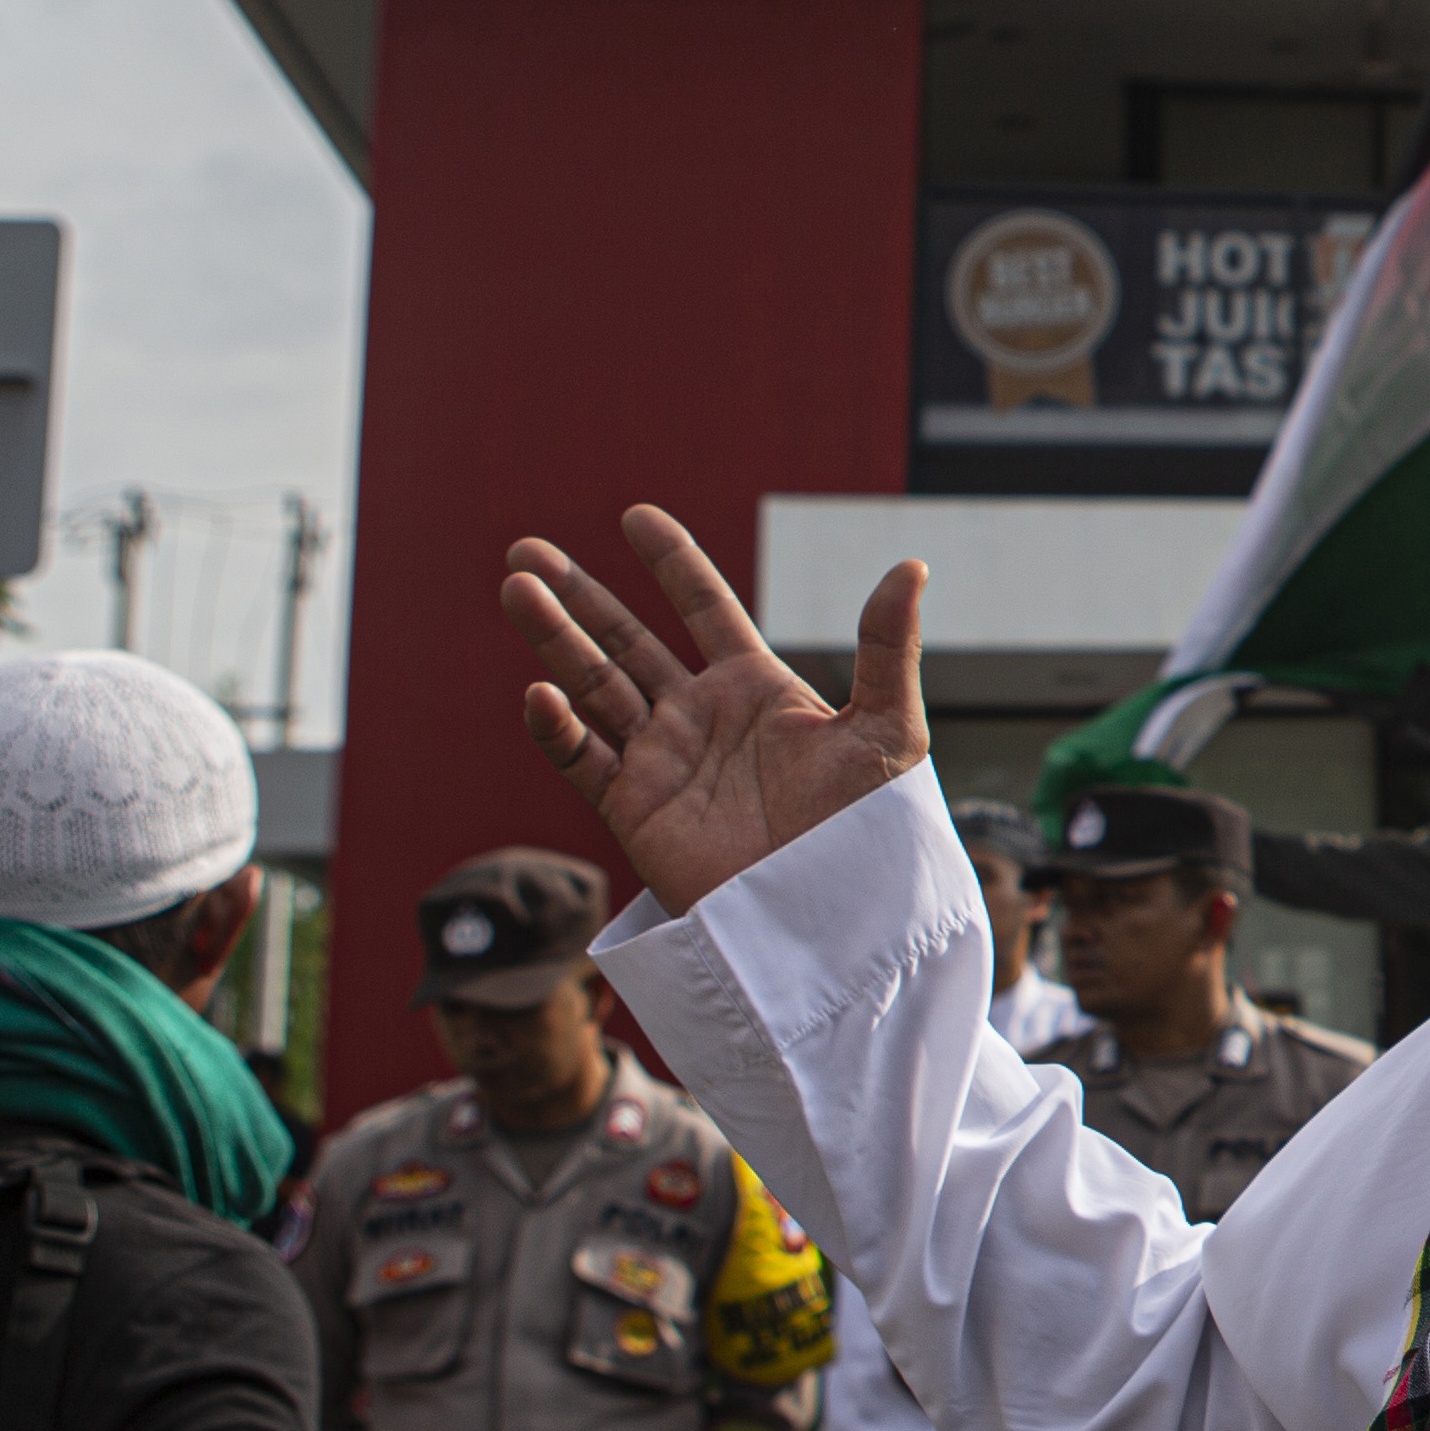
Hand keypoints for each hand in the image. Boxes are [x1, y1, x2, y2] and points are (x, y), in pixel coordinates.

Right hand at [504, 508, 928, 918]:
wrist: (836, 915)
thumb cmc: (872, 829)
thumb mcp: (888, 729)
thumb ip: (888, 647)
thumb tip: (913, 564)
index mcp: (757, 688)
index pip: (704, 608)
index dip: (672, 563)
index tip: (635, 515)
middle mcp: (702, 717)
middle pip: (627, 641)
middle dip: (580, 596)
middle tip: (526, 551)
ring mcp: (664, 761)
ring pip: (593, 688)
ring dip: (554, 640)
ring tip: (517, 587)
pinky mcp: (637, 810)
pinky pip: (585, 759)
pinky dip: (558, 728)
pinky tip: (539, 692)